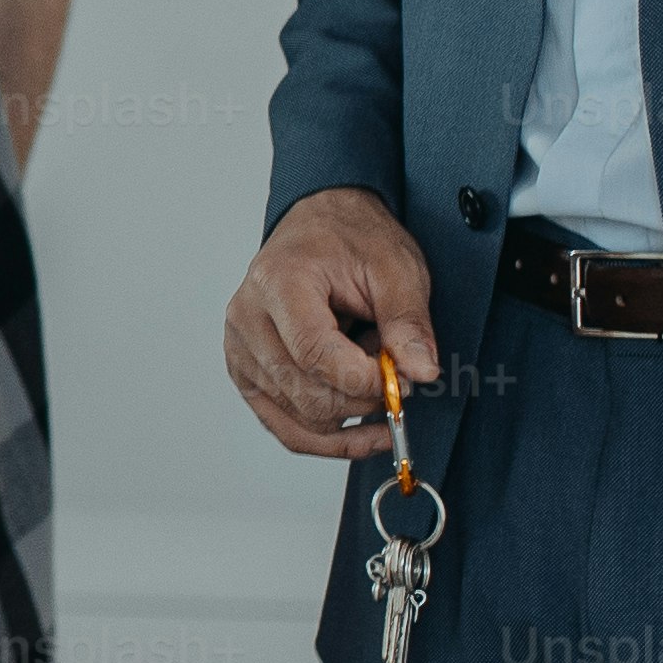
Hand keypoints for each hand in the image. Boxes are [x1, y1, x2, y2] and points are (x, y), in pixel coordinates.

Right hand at [223, 187, 438, 460]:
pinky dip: (328, 439)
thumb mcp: (395, 268)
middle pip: (304, 393)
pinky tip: (362, 432)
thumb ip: (407, 322)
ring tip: (371, 375)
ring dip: (349, 413)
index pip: (314, 354)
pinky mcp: (247, 373)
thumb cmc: (352, 239)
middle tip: (399, 381)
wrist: (321, 223)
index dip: (363, 380)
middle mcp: (247, 318)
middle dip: (362, 400)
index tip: (402, 381)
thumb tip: (421, 372)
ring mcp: (241, 349)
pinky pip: (285, 427)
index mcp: (278, 283)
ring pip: (298, 418)